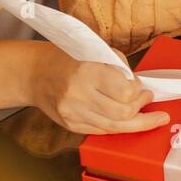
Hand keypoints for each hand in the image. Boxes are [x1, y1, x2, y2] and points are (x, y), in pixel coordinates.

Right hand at [34, 45, 171, 135]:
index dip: (139, 90)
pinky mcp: (71, 125)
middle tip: (147, 98)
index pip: (125, 91)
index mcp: (85, 72)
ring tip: (147, 115)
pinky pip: (101, 131)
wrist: (34, 73)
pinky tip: (126, 120)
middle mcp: (78, 95)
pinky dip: (117, 126)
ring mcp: (73, 114)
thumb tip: (137, 85)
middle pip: (123, 113)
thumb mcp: (94, 50)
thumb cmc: (65, 57)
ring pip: (115, 128)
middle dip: (141, 107)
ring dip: (136, 122)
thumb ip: (118, 66)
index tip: (141, 86)